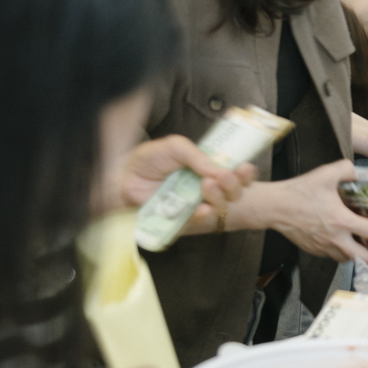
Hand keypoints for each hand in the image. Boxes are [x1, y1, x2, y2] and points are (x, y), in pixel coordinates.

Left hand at [107, 135, 254, 217]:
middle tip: (224, 177)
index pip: (235, 173)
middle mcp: (204, 186)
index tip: (245, 169)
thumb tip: (219, 169)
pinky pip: (200, 220)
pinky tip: (202, 208)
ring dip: (220, 197)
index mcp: (206, 168)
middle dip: (235, 185)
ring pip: (221, 206)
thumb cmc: (147, 159)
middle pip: (234, 191)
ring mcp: (195, 203)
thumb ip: (199, 156)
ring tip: (207, 186)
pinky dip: (204, 214)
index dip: (245, 173)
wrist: (122, 176)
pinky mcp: (183, 217)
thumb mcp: (177, 147)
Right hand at [269, 158, 367, 261]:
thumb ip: (346, 169)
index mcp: (342, 221)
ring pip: (348, 259)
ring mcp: (323, 247)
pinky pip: (333, 256)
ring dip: (360, 255)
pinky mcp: (314, 250)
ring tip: (366, 245)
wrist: (273, 207)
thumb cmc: (298, 191)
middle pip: (364, 258)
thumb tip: (357, 171)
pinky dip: (343, 252)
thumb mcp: (326, 173)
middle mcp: (335, 239)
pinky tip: (344, 240)